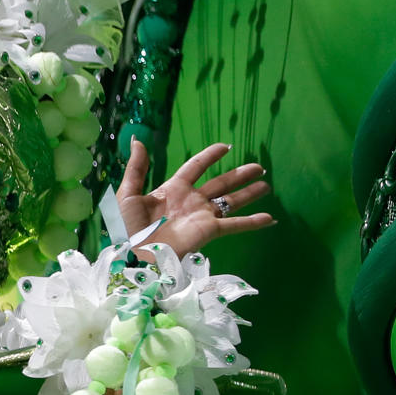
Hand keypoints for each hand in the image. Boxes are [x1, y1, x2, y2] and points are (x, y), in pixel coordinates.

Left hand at [116, 140, 272, 257]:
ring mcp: (201, 216)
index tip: (225, 146)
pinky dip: (251, 222)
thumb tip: (138, 139)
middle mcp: (190, 201)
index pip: (195, 167)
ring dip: (249, 194)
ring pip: (230, 201)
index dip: (209, 156)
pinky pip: (233, 225)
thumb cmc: (126, 227)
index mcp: (172, 190)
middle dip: (239, 175)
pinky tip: (268, 218)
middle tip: (259, 167)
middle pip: (220, 183)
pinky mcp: (208, 232)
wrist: (132, 255)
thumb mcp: (128, 193)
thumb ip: (137, 167)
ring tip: (266, 186)